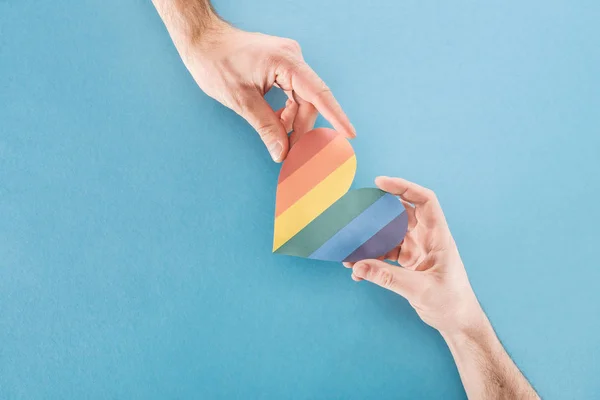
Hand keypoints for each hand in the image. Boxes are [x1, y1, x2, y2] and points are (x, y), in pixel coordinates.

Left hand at [171, 19, 354, 161]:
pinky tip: (276, 125)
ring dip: (293, 123)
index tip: (349, 134)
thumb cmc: (215, 63)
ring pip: (301, 100)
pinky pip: (292, 94)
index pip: (318, 93)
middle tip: (294, 155)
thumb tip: (282, 153)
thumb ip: (266, 127)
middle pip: (309, 101)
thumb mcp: (241, 100)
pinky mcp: (280, 66)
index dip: (336, 116)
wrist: (201, 40)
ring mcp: (287, 62)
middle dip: (302, 129)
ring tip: (281, 143)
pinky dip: (286, 113)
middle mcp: (292, 59)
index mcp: (286, 62)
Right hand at [344, 176, 483, 335]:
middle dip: (379, 213)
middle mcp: (427, 239)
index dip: (404, 187)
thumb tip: (358, 266)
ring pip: (390, 235)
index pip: (424, 201)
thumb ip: (388, 277)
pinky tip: (358, 270)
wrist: (457, 322)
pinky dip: (371, 260)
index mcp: (438, 237)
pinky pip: (385, 254)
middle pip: (401, 214)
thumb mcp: (420, 290)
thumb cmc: (451, 303)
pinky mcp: (408, 264)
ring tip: (351, 250)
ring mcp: (417, 251)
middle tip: (356, 214)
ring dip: (371, 241)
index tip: (380, 183)